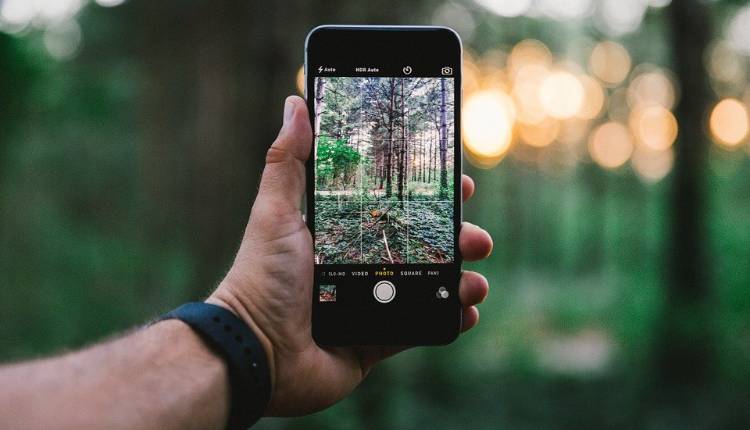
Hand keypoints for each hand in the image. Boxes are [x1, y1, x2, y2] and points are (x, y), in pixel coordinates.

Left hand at [207, 96, 492, 415]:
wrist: (256, 351)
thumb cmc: (262, 277)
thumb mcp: (275, 212)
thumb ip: (288, 160)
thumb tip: (296, 103)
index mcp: (344, 232)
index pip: (397, 205)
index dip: (430, 196)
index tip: (460, 185)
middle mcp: (362, 264)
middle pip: (423, 244)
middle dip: (458, 237)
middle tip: (477, 238)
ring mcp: (373, 303)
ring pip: (431, 285)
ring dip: (462, 279)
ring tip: (476, 280)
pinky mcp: (378, 340)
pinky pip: (423, 327)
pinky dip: (450, 319)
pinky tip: (466, 311)